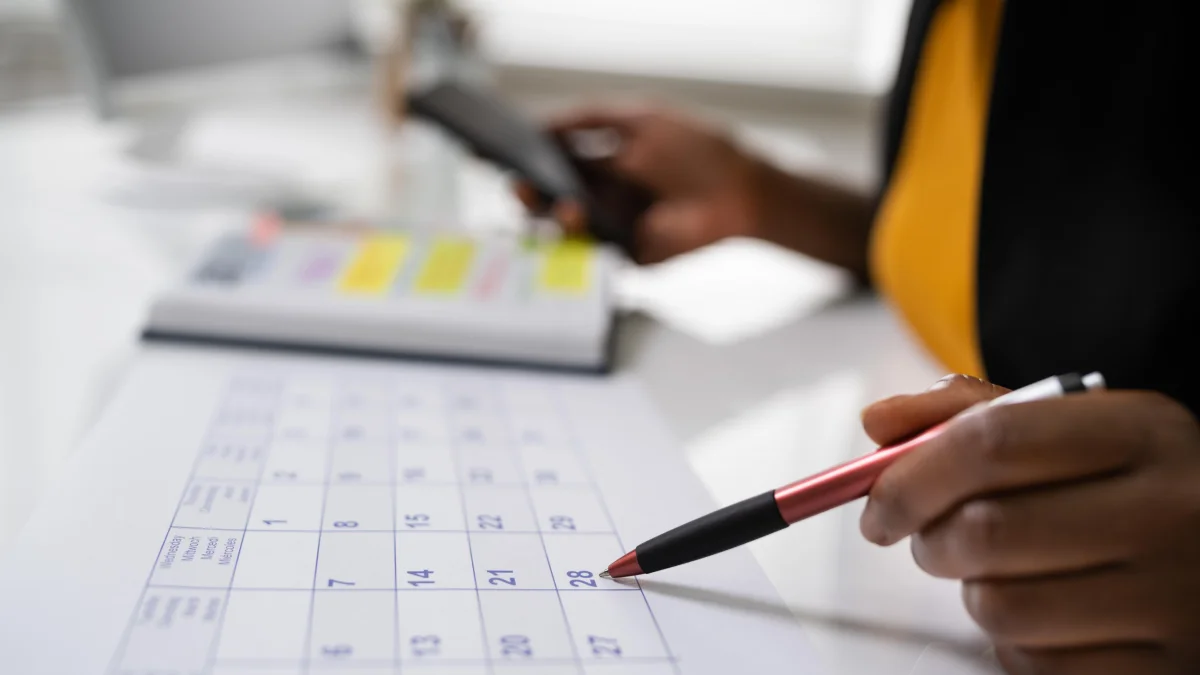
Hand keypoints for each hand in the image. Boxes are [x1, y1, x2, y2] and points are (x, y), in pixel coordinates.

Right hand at [515, 105, 768, 263]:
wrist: (741, 193)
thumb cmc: (698, 151)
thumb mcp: (640, 119)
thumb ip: (590, 118)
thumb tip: (539, 124)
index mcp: (604, 160)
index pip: (555, 161)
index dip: (530, 159)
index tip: (509, 153)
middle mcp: (605, 194)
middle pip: (552, 198)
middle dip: (532, 193)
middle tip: (523, 187)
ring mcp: (614, 226)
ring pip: (567, 228)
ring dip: (556, 217)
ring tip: (562, 205)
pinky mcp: (628, 256)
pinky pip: (594, 256)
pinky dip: (581, 247)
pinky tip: (582, 229)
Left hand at [859, 374, 1199, 673]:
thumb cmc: (1130, 485)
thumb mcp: (1075, 428)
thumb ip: (972, 413)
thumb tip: (880, 422)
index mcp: (1142, 431)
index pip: (990, 442)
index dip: (911, 475)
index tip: (880, 503)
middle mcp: (1170, 510)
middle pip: (985, 530)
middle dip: (930, 539)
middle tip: (932, 539)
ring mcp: (1175, 598)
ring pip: (999, 606)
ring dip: (974, 592)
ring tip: (1004, 572)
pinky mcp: (1165, 669)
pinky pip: (1035, 664)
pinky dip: (1016, 644)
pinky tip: (1048, 615)